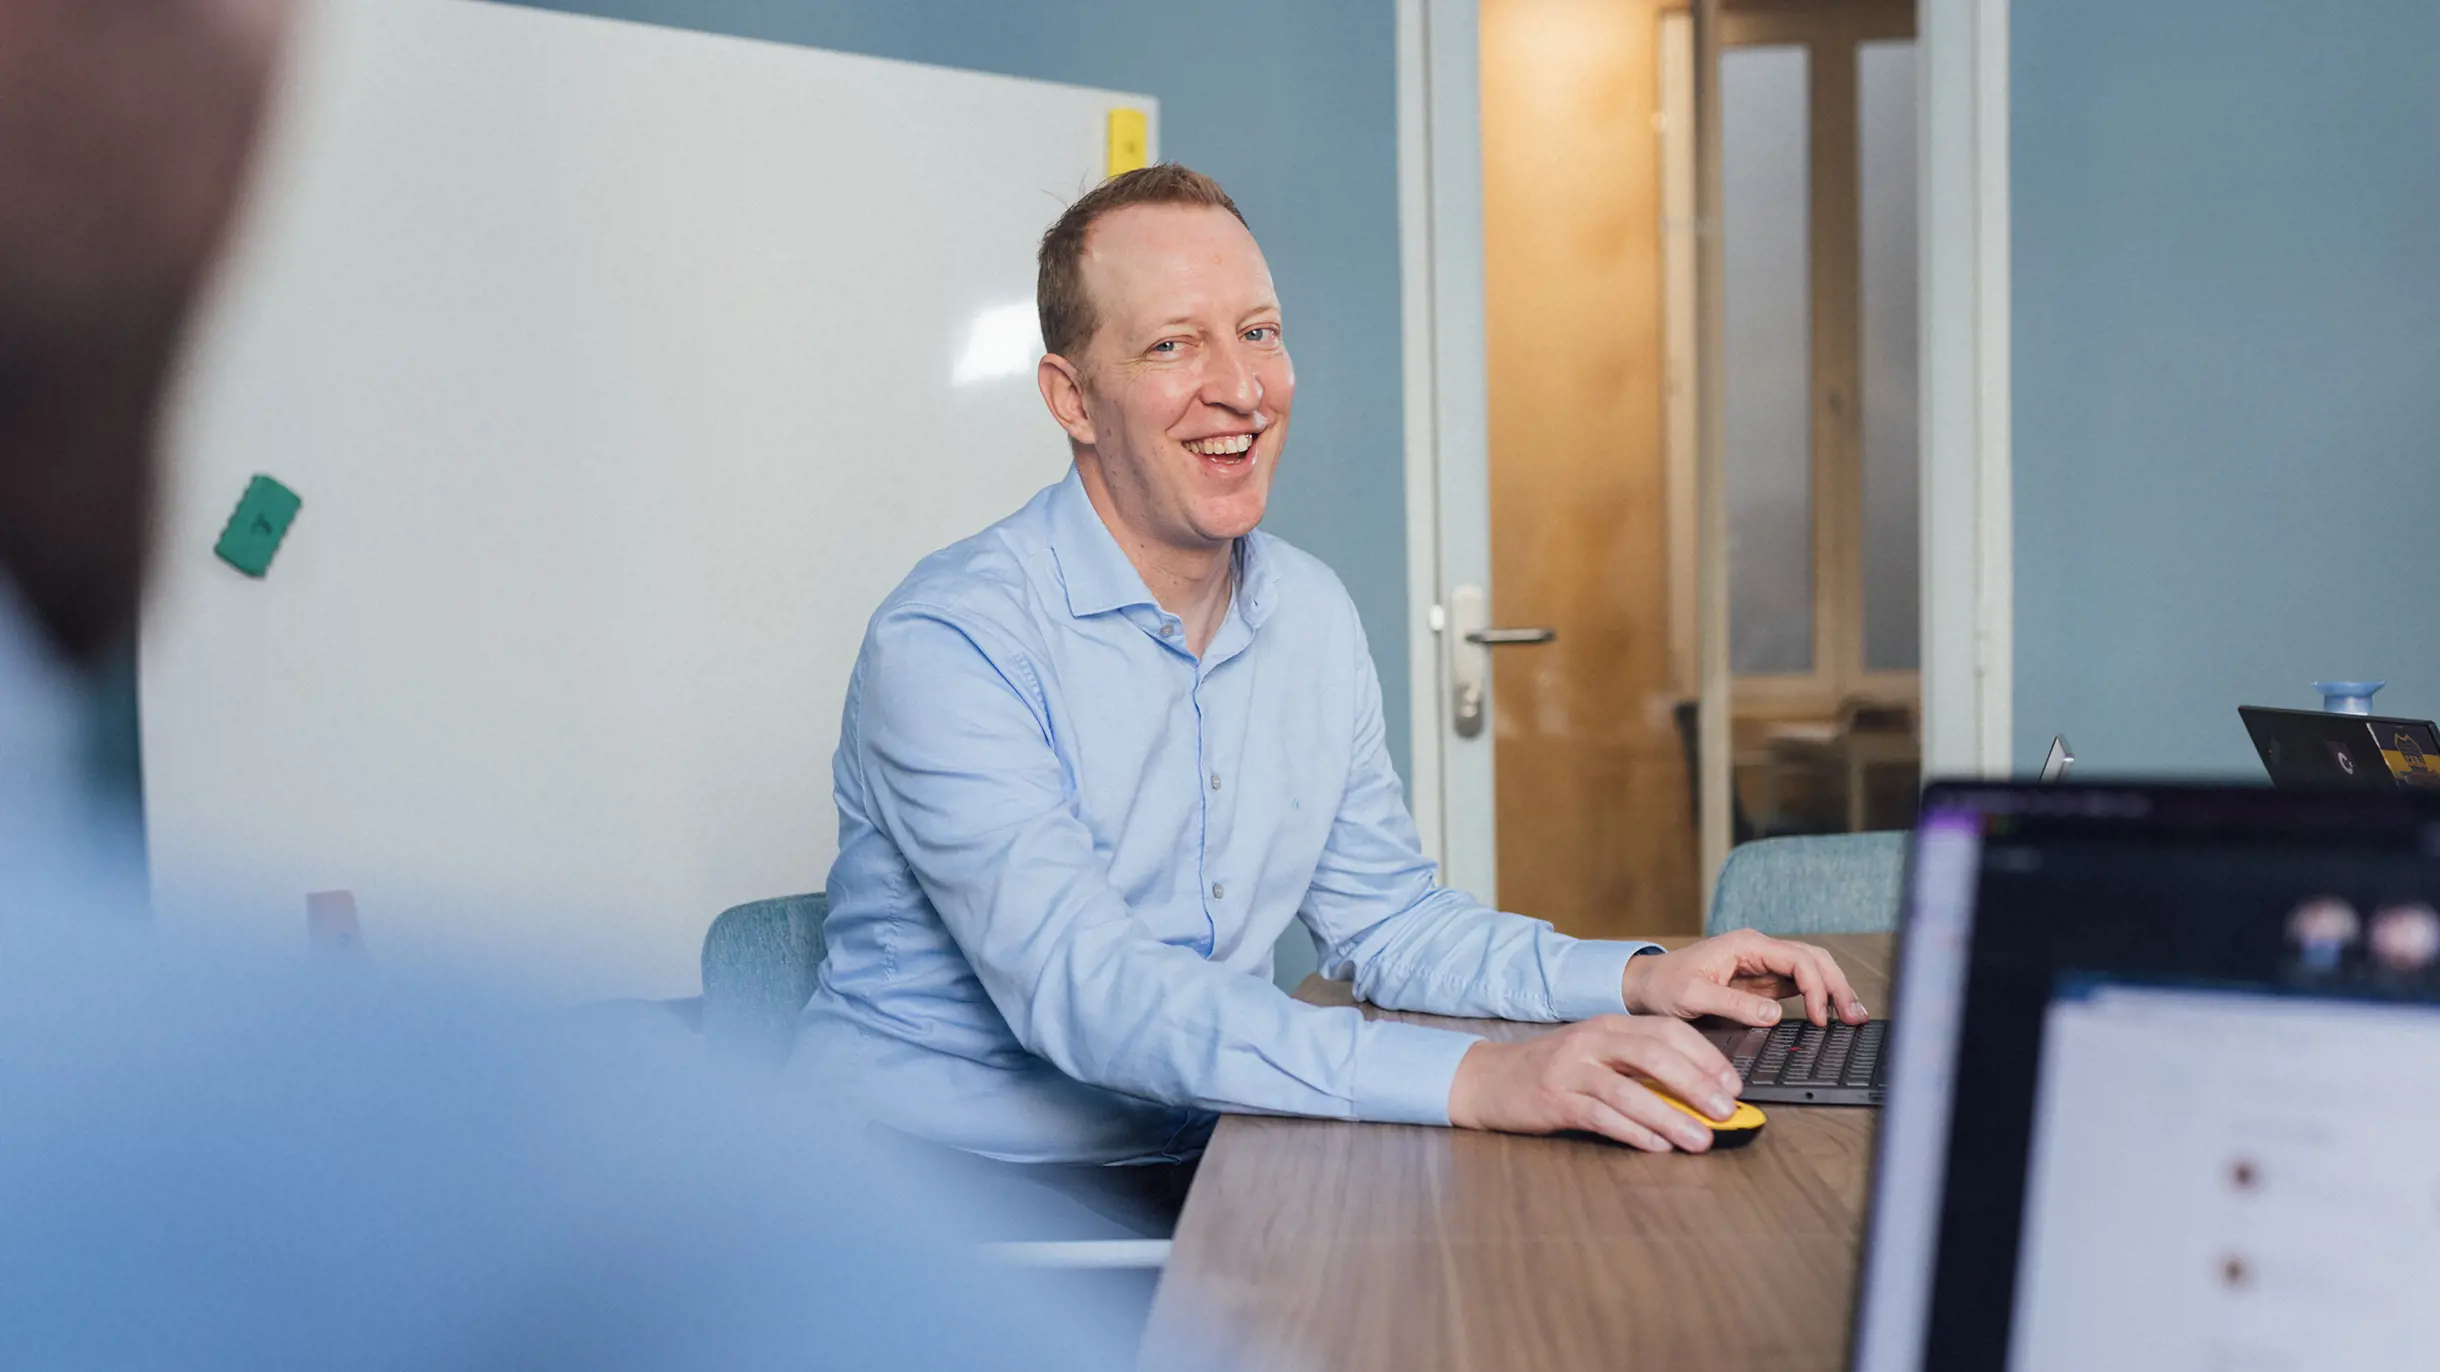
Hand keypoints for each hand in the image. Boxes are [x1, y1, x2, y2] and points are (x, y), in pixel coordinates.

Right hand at [1447, 1016, 1744, 1152]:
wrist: (1489, 1079)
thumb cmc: (1553, 1071)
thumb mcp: (1598, 1056)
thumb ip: (1639, 1068)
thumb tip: (1698, 1096)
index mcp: (1609, 1025)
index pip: (1668, 1031)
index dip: (1706, 1057)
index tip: (1733, 1086)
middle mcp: (1592, 1040)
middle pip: (1654, 1054)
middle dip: (1696, 1084)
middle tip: (1726, 1112)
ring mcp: (1571, 1069)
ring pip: (1629, 1089)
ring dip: (1670, 1116)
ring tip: (1700, 1139)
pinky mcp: (1554, 1100)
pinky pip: (1600, 1115)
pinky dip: (1633, 1131)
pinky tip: (1657, 1146)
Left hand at [1618, 929, 1867, 1027]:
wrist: (1645, 985)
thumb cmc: (1664, 985)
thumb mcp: (1693, 996)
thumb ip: (1734, 1004)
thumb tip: (1776, 1014)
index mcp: (1746, 945)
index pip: (1798, 960)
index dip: (1817, 989)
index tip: (1821, 1018)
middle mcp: (1759, 949)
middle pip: (1813, 960)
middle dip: (1838, 986)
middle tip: (1855, 1017)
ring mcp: (1762, 964)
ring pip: (1811, 970)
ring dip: (1833, 990)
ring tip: (1853, 1016)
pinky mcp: (1760, 981)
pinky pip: (1798, 985)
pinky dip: (1818, 998)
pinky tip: (1829, 1015)